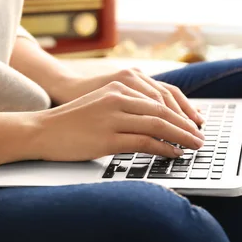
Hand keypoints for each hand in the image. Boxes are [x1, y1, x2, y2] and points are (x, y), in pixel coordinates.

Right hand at [30, 82, 205, 161]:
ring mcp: (112, 117)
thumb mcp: (101, 106)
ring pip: (157, 125)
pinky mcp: (107, 137)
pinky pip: (144, 142)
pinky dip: (163, 148)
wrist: (40, 131)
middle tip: (200, 136)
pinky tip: (173, 153)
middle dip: (185, 125)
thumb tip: (154, 122)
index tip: (194, 123)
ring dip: (180, 137)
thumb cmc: (71, 123)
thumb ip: (126, 108)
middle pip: (163, 111)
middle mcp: (117, 98)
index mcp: (118, 87)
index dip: (181, 111)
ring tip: (194, 145)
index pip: (159, 98)